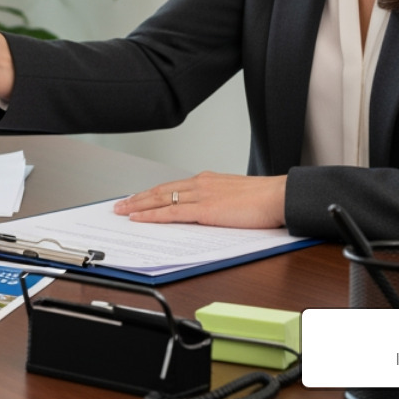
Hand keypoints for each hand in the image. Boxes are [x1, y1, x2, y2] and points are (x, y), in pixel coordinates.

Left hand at [113, 172, 287, 228]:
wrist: (278, 196)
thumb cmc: (264, 200)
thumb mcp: (235, 196)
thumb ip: (218, 201)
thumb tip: (208, 212)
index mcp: (207, 180)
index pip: (172, 186)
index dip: (152, 193)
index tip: (138, 198)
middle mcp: (200, 184)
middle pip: (160, 190)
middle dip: (137, 198)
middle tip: (119, 205)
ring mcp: (201, 195)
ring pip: (161, 199)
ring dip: (138, 206)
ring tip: (122, 211)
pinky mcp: (205, 209)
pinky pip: (172, 212)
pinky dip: (152, 215)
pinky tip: (140, 218)